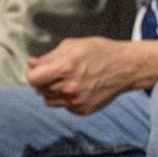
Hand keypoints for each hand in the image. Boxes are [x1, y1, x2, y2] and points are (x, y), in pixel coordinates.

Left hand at [26, 37, 157, 115]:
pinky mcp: (82, 110)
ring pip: (48, 100)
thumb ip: (48, 57)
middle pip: (39, 90)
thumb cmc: (100, 52)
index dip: (31, 73)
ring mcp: (76, 101)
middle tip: (54, 72)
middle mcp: (69, 88)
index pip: (32, 78)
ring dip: (51, 90)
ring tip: (66, 79)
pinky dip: (64, 98)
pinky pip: (63, 106)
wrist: (126, 67)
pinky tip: (77, 87)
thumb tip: (31, 64)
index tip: (35, 69)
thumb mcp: (72, 46)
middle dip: (42, 80)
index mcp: (65, 68)